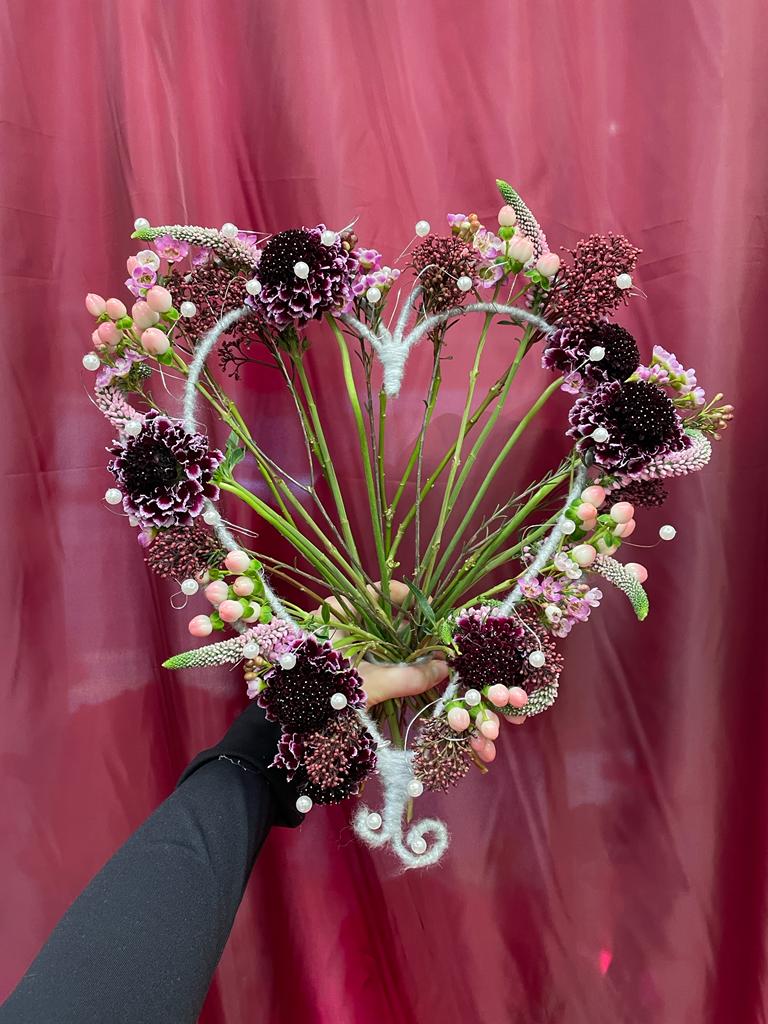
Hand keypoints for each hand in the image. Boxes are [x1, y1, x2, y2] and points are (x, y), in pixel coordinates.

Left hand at [314, 580, 526, 761]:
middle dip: (409, 630)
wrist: (285, 719)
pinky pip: (362, 648)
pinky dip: (382, 657)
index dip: (411, 601)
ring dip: (397, 647)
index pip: (382, 592)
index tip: (432, 615)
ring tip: (420, 661)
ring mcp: (331, 636)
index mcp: (341, 611)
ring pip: (372, 633)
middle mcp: (335, 617)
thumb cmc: (324, 690)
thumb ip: (410, 676)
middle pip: (380, 615)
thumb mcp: (372, 683)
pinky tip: (397, 672)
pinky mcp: (330, 656)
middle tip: (432, 644)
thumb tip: (444, 669)